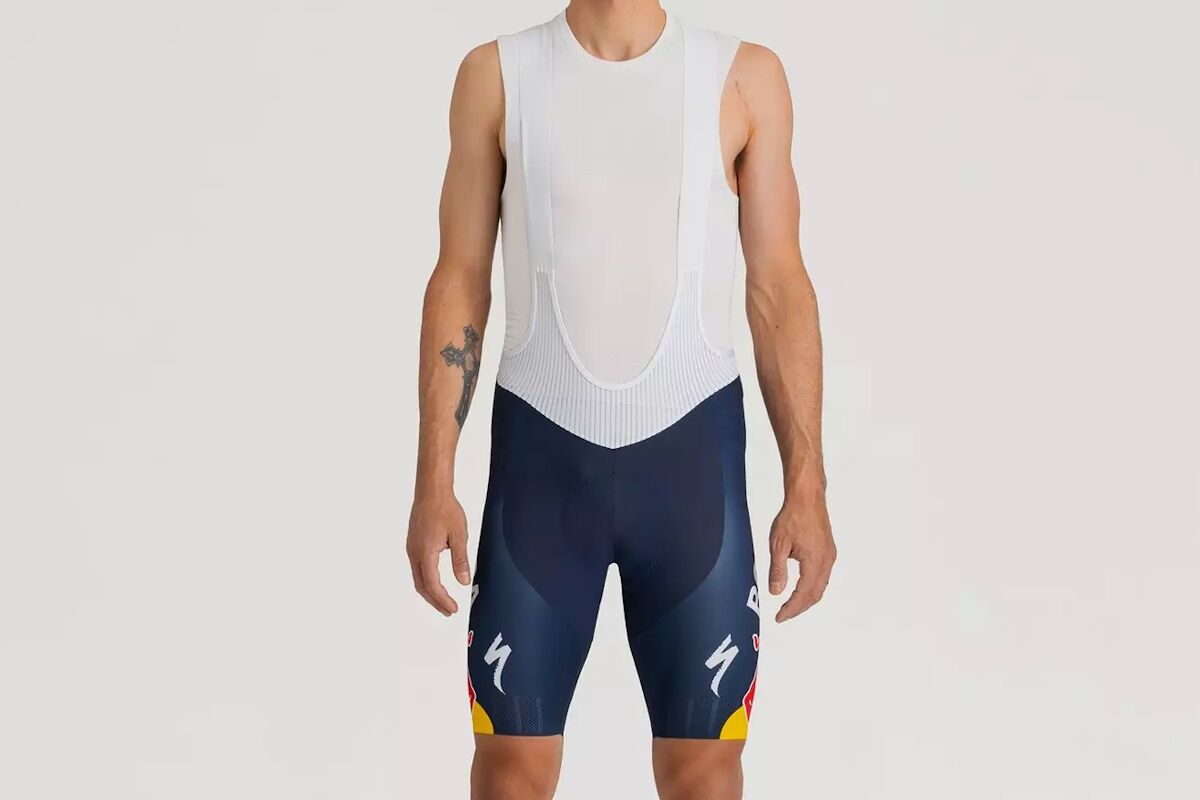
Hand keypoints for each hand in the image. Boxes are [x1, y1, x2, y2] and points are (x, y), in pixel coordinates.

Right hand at [406, 489, 471, 615]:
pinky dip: (426, 580)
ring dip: (429, 592)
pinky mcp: (413, 544)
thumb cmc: (445, 510)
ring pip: (418, 578)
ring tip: (443, 600)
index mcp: (425, 553)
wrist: (431, 492)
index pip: (432, 585)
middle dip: (435, 601)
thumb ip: (460, 560)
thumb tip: (463, 581)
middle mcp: (414, 553)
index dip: (442, 600)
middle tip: (449, 611)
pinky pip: (417, 569)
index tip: (453, 609)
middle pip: (422, 586)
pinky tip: (435, 581)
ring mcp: (412, 549)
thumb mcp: (459, 535)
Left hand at [767, 489, 835, 621]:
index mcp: (814, 562)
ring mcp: (830, 556)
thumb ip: (777, 570)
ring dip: (807, 599)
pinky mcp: (829, 550)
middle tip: (784, 615)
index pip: (803, 594)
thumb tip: (776, 591)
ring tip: (791, 606)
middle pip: (815, 594)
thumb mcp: (778, 544)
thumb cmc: (793, 516)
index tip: (780, 617)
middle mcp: (826, 561)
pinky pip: (823, 576)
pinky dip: (812, 587)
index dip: (791, 609)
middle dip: (799, 608)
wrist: (807, 497)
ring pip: (821, 586)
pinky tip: (802, 588)